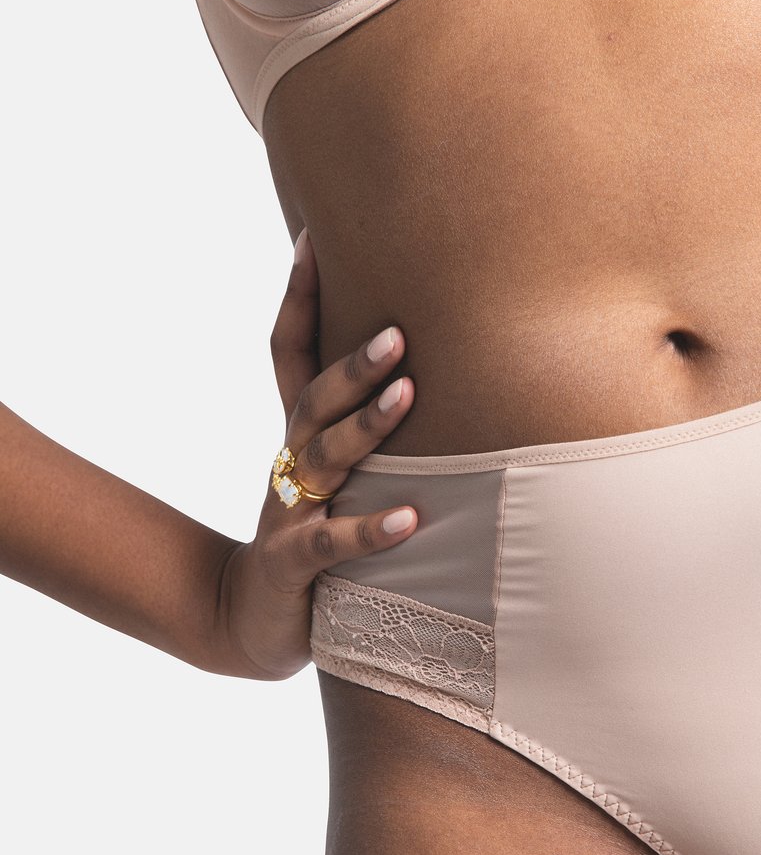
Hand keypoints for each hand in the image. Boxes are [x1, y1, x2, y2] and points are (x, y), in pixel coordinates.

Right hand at [218, 228, 416, 679]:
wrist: (249, 617)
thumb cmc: (309, 532)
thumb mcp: (326, 473)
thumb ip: (355, 423)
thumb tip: (417, 363)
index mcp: (297, 435)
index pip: (287, 353)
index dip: (297, 298)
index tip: (312, 238)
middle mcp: (290, 464)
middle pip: (313, 400)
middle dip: (353, 362)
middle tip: (399, 329)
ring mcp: (288, 513)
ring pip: (325, 459)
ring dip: (366, 426)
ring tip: (408, 393)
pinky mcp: (294, 566)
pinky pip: (333, 545)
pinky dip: (369, 530)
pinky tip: (409, 517)